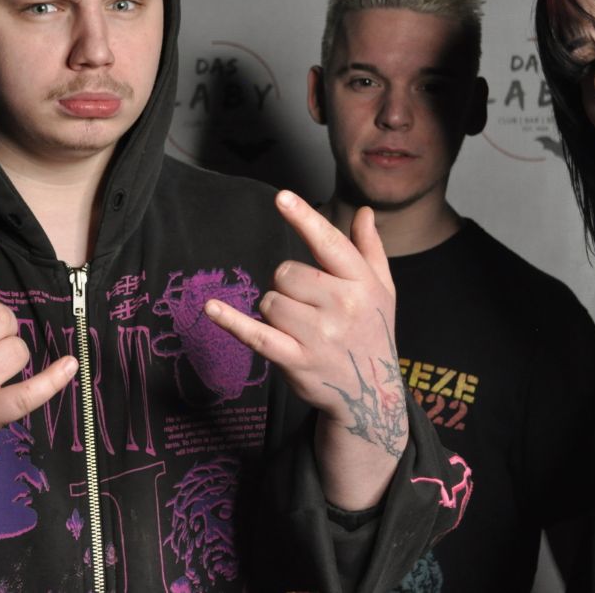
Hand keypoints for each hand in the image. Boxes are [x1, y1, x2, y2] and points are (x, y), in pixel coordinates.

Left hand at [205, 191, 406, 458]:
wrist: (371, 395)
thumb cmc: (372, 331)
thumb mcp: (383, 289)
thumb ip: (369, 248)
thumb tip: (365, 212)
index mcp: (362, 283)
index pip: (329, 244)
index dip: (304, 219)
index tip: (282, 198)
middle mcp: (343, 307)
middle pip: (287, 272)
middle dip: (287, 284)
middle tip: (306, 303)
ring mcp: (319, 336)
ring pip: (270, 301)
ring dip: (275, 309)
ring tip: (298, 326)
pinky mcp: (296, 361)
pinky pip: (256, 334)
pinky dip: (231, 322)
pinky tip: (212, 308)